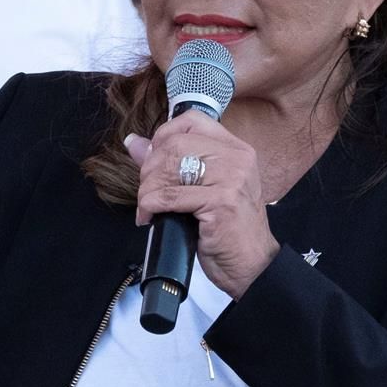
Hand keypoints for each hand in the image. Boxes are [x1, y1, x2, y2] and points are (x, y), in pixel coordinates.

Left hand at [128, 113, 279, 298]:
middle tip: (147, 192)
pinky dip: (150, 207)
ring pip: (168, 168)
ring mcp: (231, 179)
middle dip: (149, 169)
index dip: (163, 135)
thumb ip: (171, 161)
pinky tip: (150, 217)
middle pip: (174, 144)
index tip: (152, 159)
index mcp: (236, 149)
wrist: (252, 265)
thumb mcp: (203, 188)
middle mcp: (237, 159)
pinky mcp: (220, 202)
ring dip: (147, 190)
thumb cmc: (228, 230)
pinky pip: (169, 196)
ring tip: (148, 207)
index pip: (191, 121)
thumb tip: (135, 142)